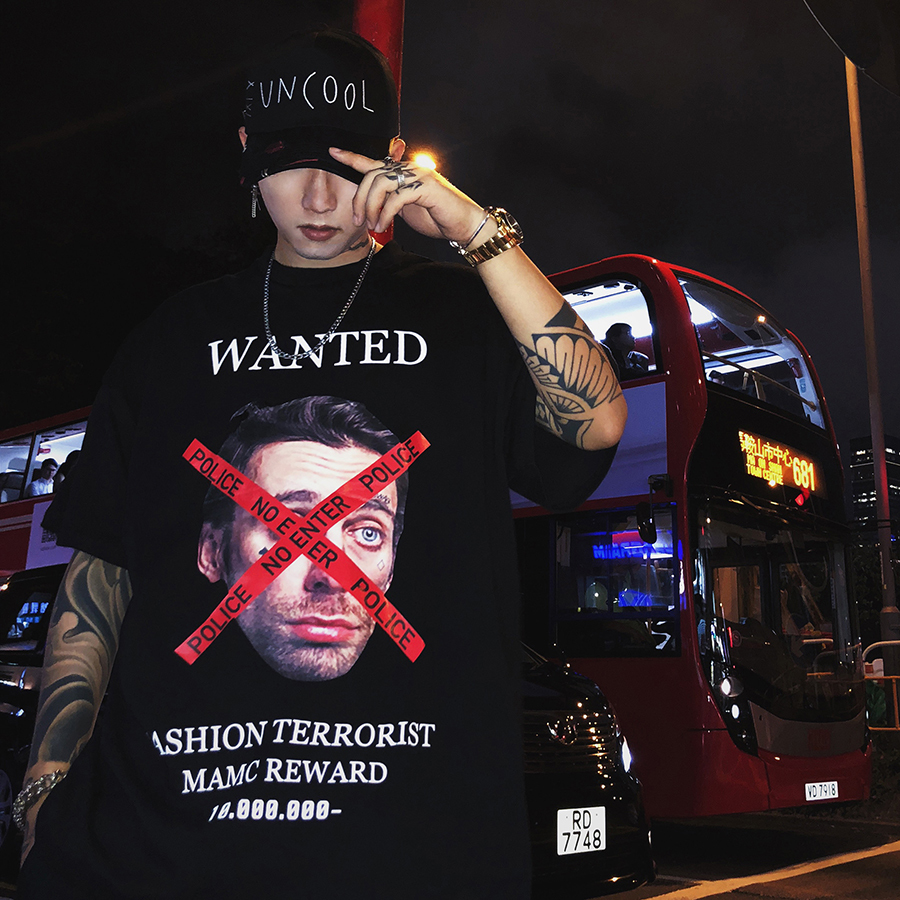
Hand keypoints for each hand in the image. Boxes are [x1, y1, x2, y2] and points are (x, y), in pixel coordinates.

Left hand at [329, 144, 489, 244]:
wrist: (464, 226)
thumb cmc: (437, 218)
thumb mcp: (406, 209)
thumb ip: (390, 202)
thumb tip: (372, 207)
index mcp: (403, 172)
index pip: (373, 163)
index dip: (352, 157)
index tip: (333, 152)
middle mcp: (409, 169)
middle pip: (371, 175)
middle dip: (359, 198)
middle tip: (357, 220)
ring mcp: (418, 176)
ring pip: (380, 184)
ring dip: (370, 207)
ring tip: (372, 225)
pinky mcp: (425, 188)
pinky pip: (395, 198)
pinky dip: (385, 214)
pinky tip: (383, 225)